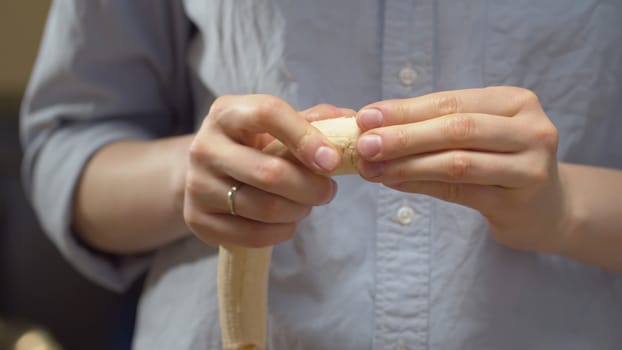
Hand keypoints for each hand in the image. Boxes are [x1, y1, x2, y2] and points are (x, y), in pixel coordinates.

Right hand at [184, 95, 352, 246]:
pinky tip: (288, 221)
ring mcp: (197, 185)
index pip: (268, 114)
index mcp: (227, 112)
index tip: (333, 160)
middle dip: (311, 187)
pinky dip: (282, 231)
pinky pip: (253, 234)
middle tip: (329, 191)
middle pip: (269, 172)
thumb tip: (350, 120)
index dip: (306, 137)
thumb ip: (314, 121)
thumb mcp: (277, 126)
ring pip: (264, 207)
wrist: (209, 174)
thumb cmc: (253, 145)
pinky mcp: (197, 219)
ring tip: (307, 203)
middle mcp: (204, 146)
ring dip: (299, 209)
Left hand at [356, 87, 567, 252]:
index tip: (365, 116)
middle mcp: (530, 129)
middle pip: (456, 129)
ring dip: (407, 165)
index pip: (451, 102)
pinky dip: (421, 185)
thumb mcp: (477, 134)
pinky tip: (394, 183)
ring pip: (457, 162)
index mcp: (515, 102)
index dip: (405, 110)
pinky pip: (460, 192)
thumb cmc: (500, 163)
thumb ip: (434, 127)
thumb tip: (372, 128)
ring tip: (371, 168)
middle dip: (403, 136)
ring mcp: (529, 167)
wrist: (547, 209)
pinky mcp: (519, 202)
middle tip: (364, 144)